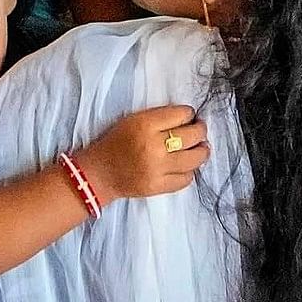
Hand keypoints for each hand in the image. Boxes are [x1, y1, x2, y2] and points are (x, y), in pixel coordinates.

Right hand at [77, 105, 213, 199]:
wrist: (99, 173)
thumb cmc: (116, 142)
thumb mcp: (134, 120)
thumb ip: (161, 118)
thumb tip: (190, 119)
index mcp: (145, 124)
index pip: (183, 114)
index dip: (190, 114)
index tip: (189, 117)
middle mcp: (154, 146)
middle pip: (194, 135)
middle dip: (201, 131)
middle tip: (199, 131)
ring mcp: (158, 169)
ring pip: (195, 158)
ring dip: (202, 151)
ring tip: (199, 148)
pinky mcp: (158, 187)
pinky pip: (187, 178)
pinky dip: (189, 171)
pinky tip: (184, 166)